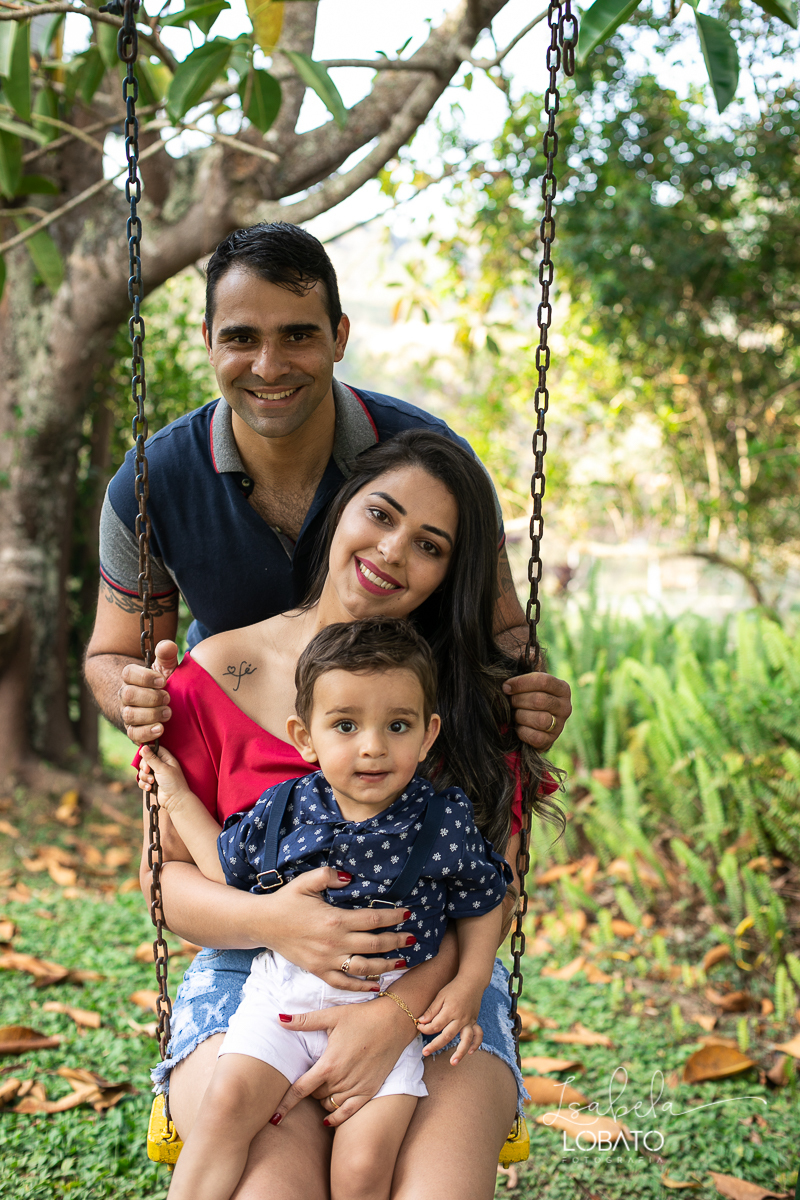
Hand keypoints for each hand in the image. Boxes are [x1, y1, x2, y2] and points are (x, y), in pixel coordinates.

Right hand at [119, 639, 179, 743]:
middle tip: (168, 698)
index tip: (163, 680)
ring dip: (151, 714)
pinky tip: (160, 729)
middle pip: (128, 695)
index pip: (128, 674)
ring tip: (168, 713)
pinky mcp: (134, 731)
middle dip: (150, 697)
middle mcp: (126, 696)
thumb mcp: (167, 667)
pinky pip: (133, 734)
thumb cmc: (165, 682)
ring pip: (130, 715)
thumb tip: (168, 645)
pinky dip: (146, 733)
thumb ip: (167, 654)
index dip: (145, 677)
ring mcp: (128, 714)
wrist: (162, 704)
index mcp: (131, 678)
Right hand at [138, 744, 191, 814]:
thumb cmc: (173, 783)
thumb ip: (152, 758)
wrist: (175, 800)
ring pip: (142, 771)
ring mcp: (156, 775)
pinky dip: (144, 784)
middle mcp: (161, 765)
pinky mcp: (151, 783)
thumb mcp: (162, 768)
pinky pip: (142, 781)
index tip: (141, 754)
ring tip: (152, 782)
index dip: (147, 751)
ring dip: (145, 777)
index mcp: (166, 759)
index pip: (154, 749)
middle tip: (148, 771)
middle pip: (145, 760)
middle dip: (144, 766)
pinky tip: (150, 788)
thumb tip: (144, 747)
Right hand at [264, 868, 411, 992]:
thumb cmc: (287, 900)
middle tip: (413, 939)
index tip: (408, 914)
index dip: (393, 917)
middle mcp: (334, 943)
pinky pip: (344, 984)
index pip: (372, 920)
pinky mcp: (318, 971)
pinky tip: (377, 986)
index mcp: (335, 920)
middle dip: (397, 942)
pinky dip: (362, 987)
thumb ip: (328, 875)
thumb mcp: (306, 881)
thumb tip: (350, 877)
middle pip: (374, 945)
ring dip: (386, 966)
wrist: (263, 923)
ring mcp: (327, 960)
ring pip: (363, 968)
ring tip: (403, 962)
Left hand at [268, 995, 415, 1128]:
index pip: (300, 1090)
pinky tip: (328, 1118)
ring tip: (323, 1085)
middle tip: (313, 1074)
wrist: (393, 1022)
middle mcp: (341, 1080)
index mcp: (329, 1064)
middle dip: (310, 1088)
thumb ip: (305, 1021)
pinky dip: (336, 1117)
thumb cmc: (361, 1017)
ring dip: (322, 1099)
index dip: (285, 1105)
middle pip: (315, 1096)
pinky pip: (348, 1112)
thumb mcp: (332, 1016)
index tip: (274, 1117)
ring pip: (329, 1105)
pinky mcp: (369, 1091)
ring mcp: (356, 1088)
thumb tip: (280, 1019)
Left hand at [417, 979, 483, 1063]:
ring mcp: (469, 1021)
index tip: (419, 1027)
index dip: (425, 1028)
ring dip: (460, 1052)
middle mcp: (460, 1018)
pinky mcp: (475, 1021)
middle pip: (447, 1036)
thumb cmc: (454, 987)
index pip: (435, 1025)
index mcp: (450, 1011)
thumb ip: (431, 1010)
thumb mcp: (440, 995)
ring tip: (453, 1062)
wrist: (472, 981)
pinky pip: (478, 1035)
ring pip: (465, 1040)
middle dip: (435, 1045)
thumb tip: (421, 1022)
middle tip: (425, 1052)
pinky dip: (475, 1044)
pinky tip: (470, 1052)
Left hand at [503, 670, 571, 750]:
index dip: (521, 683)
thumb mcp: (529, 681)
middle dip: (518, 700)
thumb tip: (530, 651)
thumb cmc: (528, 697)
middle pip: (539, 700)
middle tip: (510, 701)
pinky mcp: (551, 741)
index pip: (543, 681)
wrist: (531, 724)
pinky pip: (536, 737)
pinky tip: (518, 727)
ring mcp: (560, 725)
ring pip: (539, 719)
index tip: (506, 686)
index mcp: (562, 688)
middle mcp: (565, 706)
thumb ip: (528, 666)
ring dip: (520, 716)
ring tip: (515, 714)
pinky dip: (522, 732)